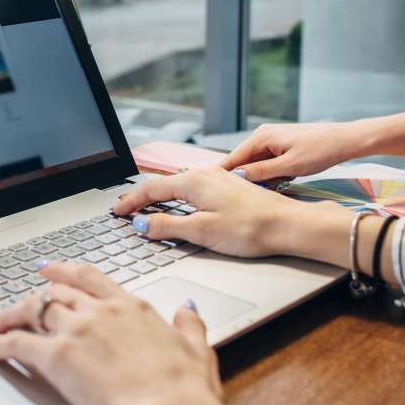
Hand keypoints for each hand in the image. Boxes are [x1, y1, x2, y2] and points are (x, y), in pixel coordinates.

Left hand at [0, 262, 230, 404]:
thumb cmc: (183, 391)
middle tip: (21, 298)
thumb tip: (188, 310)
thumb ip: (190, 326)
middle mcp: (101, 312)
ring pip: (34, 310)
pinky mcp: (57, 356)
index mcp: (132, 308)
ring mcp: (77, 331)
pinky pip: (18, 343)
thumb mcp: (197, 351)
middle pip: (57, 292)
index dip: (66, 271)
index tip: (52, 269)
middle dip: (35, 294)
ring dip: (12, 316)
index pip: (90, 279)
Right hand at [112, 167, 309, 257]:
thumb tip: (142, 225)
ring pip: (179, 185)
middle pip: (163, 185)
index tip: (116, 211)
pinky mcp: (230, 187)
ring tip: (145, 208)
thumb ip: (168, 227)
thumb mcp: (202, 231)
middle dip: (141, 197)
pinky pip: (194, 189)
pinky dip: (178, 197)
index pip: (151, 189)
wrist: (288, 225)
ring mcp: (219, 179)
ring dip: (160, 197)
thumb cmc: (250, 228)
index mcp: (194, 181)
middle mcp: (205, 173)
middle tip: (124, 209)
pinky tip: (180, 205)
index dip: (130, 201)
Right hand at [220, 122, 366, 181]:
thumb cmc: (320, 151)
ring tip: (272, 188)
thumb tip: (236, 176)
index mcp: (261, 137)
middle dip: (246, 179)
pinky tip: (283, 181)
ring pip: (257, 164)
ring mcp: (272, 140)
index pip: (233, 158)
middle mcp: (262, 135)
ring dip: (262, 178)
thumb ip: (261, 172)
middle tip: (247, 196)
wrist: (345, 140)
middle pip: (243, 162)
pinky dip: (272, 174)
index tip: (211, 191)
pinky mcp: (281, 146)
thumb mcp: (290, 166)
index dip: (222, 175)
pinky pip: (268, 163)